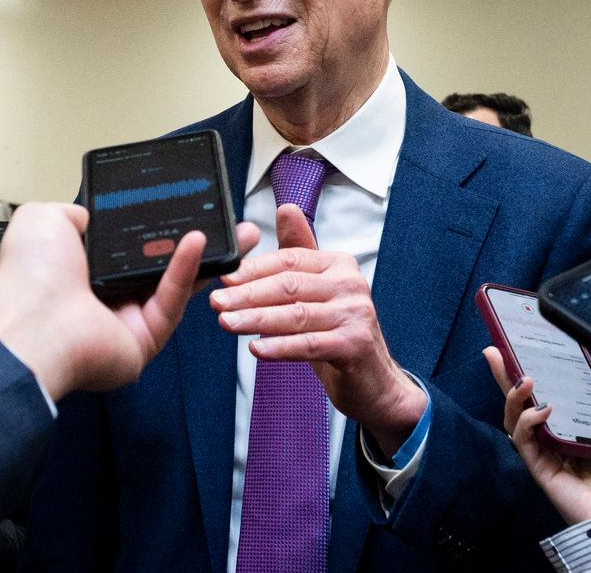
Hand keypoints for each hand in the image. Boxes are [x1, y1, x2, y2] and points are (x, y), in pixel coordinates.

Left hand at [0, 202, 259, 399]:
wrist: (30, 321)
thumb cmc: (28, 277)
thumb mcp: (45, 220)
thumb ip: (71, 213)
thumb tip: (85, 214)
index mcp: (83, 274)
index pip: (130, 249)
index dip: (159, 229)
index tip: (187, 207)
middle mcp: (106, 300)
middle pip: (161, 268)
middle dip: (197, 244)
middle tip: (228, 223)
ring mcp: (126, 323)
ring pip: (175, 286)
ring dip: (204, 257)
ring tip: (233, 231)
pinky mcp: (144, 341)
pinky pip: (170, 302)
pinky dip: (186, 271)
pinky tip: (198, 242)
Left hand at [210, 204, 426, 452]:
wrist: (374, 381)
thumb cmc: (339, 332)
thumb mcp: (318, 290)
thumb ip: (299, 253)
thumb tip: (285, 208)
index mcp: (338, 264)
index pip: (289, 260)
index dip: (253, 269)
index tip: (222, 277)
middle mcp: (350, 283)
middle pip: (289, 285)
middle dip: (247, 294)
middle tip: (216, 302)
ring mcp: (355, 314)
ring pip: (295, 314)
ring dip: (256, 320)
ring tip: (226, 323)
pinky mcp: (355, 344)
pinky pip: (309, 344)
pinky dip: (280, 347)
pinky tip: (256, 349)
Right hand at [483, 346, 590, 523]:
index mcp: (573, 435)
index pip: (545, 400)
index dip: (534, 380)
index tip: (522, 352)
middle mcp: (554, 443)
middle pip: (521, 406)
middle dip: (504, 379)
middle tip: (493, 353)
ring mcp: (545, 455)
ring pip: (515, 421)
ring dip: (514, 398)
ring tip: (525, 380)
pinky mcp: (540, 469)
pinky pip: (523, 441)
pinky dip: (528, 422)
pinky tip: (543, 409)